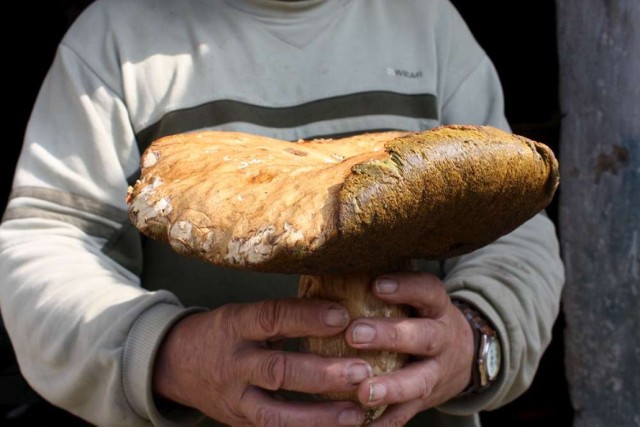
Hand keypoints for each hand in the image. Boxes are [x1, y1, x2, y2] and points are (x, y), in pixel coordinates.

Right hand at [153, 298, 370, 425]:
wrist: (175, 364)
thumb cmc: (223, 333)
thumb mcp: (243, 315)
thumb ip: (280, 316)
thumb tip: (336, 308)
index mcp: (235, 326)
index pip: (272, 318)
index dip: (306, 317)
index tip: (342, 317)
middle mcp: (234, 364)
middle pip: (278, 370)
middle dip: (322, 374)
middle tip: (361, 371)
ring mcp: (235, 399)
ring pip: (276, 412)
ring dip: (319, 415)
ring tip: (355, 412)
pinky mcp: (239, 423)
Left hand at [344, 272, 474, 425]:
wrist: (467, 357)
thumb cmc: (423, 318)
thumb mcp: (419, 299)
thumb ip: (386, 286)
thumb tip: (331, 264)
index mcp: (437, 308)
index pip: (428, 291)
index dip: (405, 287)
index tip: (376, 284)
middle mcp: (442, 340)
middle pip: (423, 337)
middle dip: (390, 336)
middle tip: (355, 335)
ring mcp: (436, 374)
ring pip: (418, 382)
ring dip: (390, 388)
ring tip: (363, 392)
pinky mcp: (425, 402)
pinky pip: (405, 415)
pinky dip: (383, 423)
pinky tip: (360, 426)